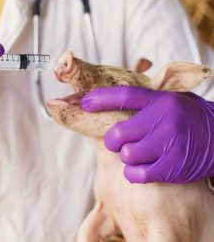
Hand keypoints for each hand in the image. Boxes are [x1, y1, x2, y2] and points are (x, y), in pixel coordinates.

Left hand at [81, 86, 213, 183]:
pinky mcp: (172, 168)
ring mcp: (168, 145)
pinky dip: (133, 173)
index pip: (125, 96)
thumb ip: (144, 100)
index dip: (101, 99)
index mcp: (160, 101)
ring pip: (127, 155)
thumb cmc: (186, 116)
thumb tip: (108, 97)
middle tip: (119, 141)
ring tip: (139, 152)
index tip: (84, 103)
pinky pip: (136, 174)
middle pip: (118, 134)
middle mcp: (164, 121)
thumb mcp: (169, 99)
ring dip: (127, 156)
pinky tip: (143, 167)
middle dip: (112, 140)